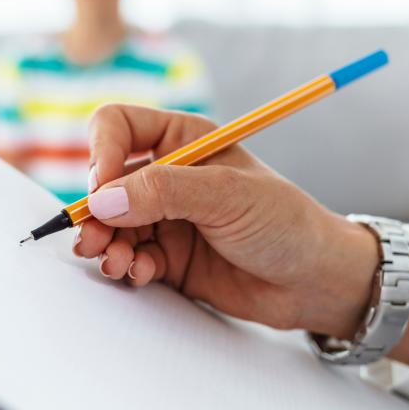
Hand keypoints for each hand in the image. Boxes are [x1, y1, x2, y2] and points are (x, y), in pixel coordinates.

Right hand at [74, 104, 406, 340]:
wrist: (315, 281)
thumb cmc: (285, 223)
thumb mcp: (227, 196)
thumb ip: (164, 192)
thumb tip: (102, 200)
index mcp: (184, 139)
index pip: (118, 127)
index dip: (101, 153)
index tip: (102, 189)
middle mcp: (169, 175)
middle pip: (106, 182)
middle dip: (96, 212)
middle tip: (93, 240)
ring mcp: (166, 218)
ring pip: (111, 224)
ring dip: (106, 244)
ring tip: (116, 264)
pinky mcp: (168, 257)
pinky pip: (129, 257)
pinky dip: (126, 266)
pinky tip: (141, 274)